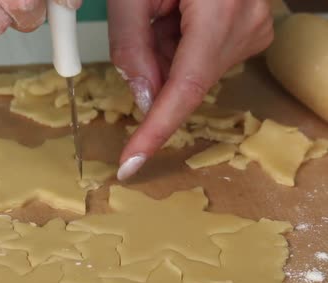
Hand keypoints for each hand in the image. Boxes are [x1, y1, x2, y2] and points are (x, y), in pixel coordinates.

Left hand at [109, 0, 273, 179]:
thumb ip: (131, 45)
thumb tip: (142, 99)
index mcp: (221, 12)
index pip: (185, 90)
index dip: (155, 131)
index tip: (131, 164)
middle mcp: (247, 26)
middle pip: (185, 79)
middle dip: (153, 66)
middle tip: (144, 20)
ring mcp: (254, 28)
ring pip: (192, 70)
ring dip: (165, 52)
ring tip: (164, 7)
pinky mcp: (249, 30)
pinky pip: (204, 57)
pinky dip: (179, 45)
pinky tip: (177, 13)